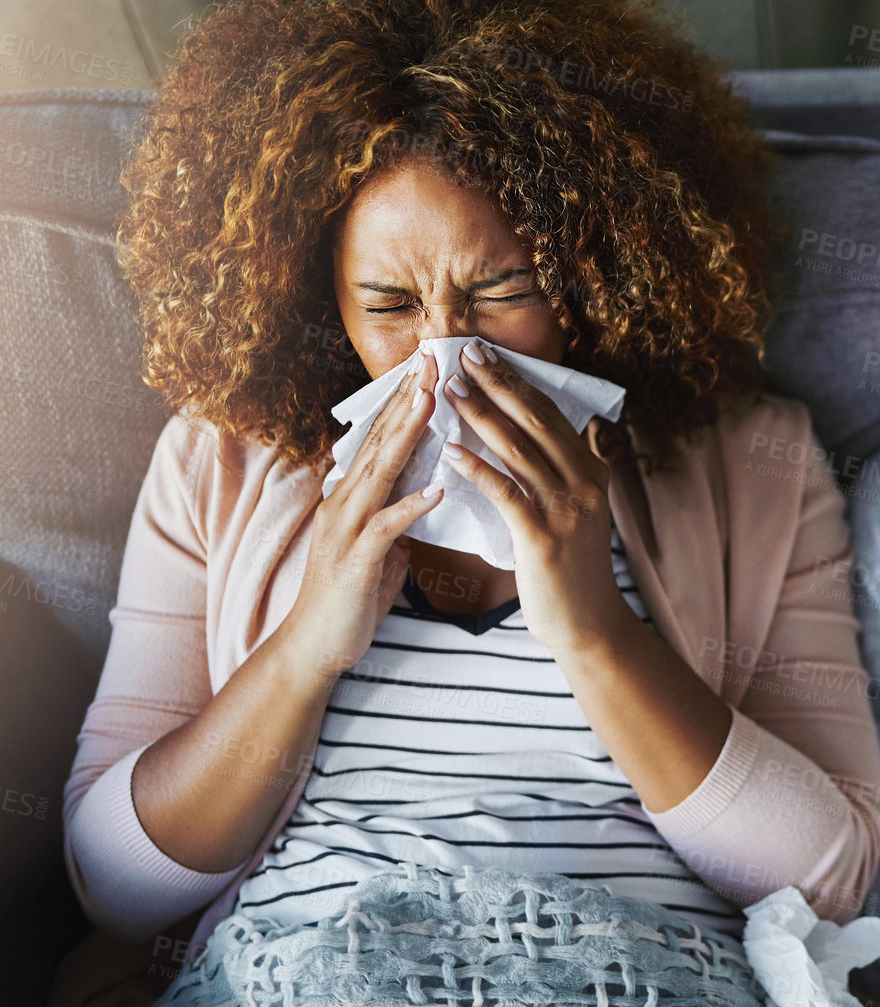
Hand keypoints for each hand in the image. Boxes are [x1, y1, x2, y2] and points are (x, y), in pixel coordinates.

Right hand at [286, 350, 443, 682]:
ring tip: (433, 402)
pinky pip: (387, 528)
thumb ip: (396, 513)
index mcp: (352, 496)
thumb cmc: (350, 596)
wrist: (314, 646)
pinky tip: (437, 488)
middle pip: (379, 440)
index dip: (405, 400)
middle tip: (432, 360)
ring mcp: (346, 529)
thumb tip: (424, 489)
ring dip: (407, 435)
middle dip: (407, 399)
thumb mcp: (379, 545)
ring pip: (380, 472)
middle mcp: (344, 502)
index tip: (430, 366)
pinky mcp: (355, 560)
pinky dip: (412, 507)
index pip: (382, 438)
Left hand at [435, 340, 631, 653]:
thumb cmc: (574, 571)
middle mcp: (585, 484)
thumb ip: (565, 475)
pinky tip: (450, 451)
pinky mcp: (542, 537)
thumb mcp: (580, 513)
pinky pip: (505, 492)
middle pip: (535, 421)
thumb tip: (551, 438)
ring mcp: (566, 509)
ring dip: (481, 415)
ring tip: (450, 391)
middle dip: (497, 384)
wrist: (589, 625)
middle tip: (464, 355)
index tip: (486, 356)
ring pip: (518, 449)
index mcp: (593, 473)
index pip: (551, 415)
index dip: (517, 382)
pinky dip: (476, 468)